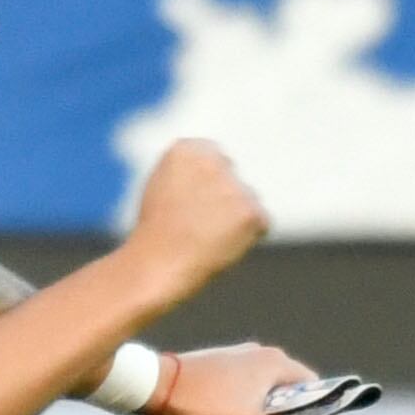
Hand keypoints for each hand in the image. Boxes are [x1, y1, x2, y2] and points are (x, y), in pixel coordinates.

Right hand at [117, 139, 268, 294]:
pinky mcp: (252, 212)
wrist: (156, 265)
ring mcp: (235, 187)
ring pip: (246, 199)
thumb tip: (226, 169)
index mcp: (184, 149)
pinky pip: (259, 221)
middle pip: (231, 178)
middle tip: (193, 222)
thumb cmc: (155, 230)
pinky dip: (245, 236)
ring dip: (233, 217)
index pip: (212, 159)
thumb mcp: (162, 186)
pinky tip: (218, 244)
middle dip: (220, 198)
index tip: (181, 202)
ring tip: (201, 236)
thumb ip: (193, 169)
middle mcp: (212, 162)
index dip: (200, 184)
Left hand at [151, 340, 318, 414]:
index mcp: (275, 361)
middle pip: (287, 389)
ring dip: (256, 411)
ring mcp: (237, 357)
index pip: (313, 386)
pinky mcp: (217, 364)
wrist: (154, 387)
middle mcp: (260, 353)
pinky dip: (238, 403)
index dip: (308, 411)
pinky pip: (240, 387)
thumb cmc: (203, 404)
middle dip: (279, 414)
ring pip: (261, 390)